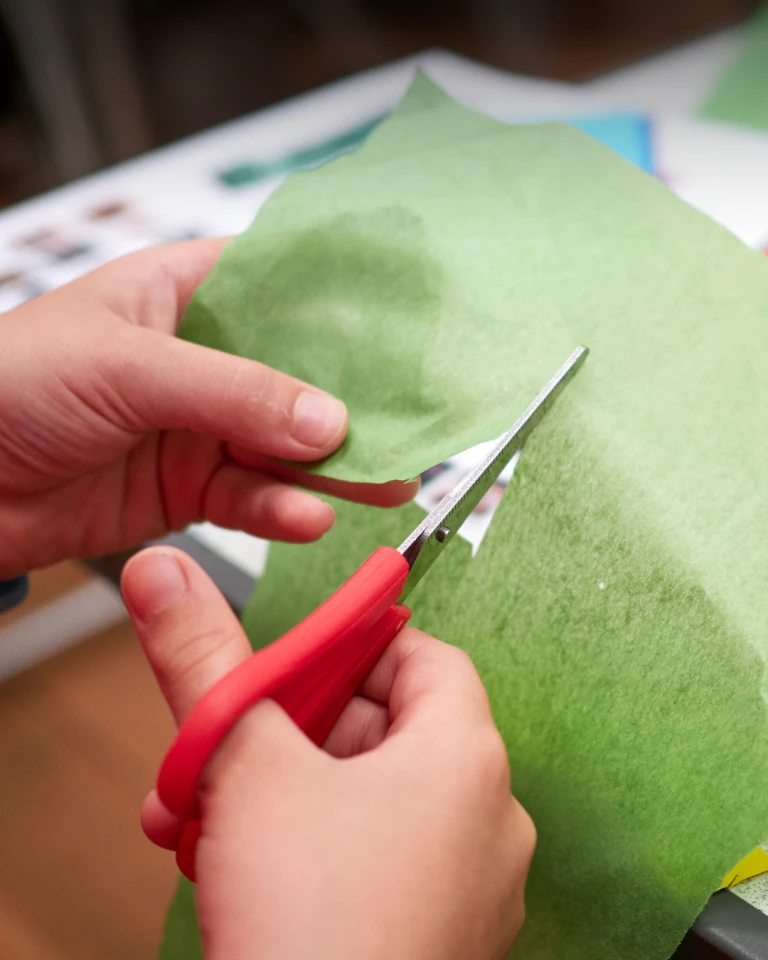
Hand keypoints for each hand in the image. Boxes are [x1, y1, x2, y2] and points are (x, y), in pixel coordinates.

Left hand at [0, 239, 415, 576]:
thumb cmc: (6, 385)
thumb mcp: (128, 366)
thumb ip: (233, 392)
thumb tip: (328, 420)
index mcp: (182, 292)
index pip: (282, 284)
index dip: (346, 303)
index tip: (410, 326)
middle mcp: (200, 358)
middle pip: (298, 374)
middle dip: (353, 401)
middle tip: (413, 424)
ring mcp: (197, 426)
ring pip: (284, 445)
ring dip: (333, 467)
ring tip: (385, 483)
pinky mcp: (188, 488)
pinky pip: (251, 499)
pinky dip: (282, 510)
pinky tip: (310, 516)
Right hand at [122, 546, 535, 959]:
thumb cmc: (319, 927)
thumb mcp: (246, 767)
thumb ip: (207, 659)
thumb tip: (168, 575)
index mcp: (465, 756)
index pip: (420, 655)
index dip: (351, 645)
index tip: (288, 655)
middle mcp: (482, 818)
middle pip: (379, 728)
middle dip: (282, 732)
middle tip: (218, 745)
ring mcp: (461, 886)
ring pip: (359, 802)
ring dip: (275, 797)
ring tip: (202, 818)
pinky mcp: (429, 937)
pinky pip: (367, 864)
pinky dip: (303, 853)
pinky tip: (236, 874)